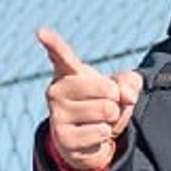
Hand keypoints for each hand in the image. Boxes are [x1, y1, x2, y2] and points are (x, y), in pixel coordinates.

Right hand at [38, 27, 142, 170]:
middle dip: (116, 100)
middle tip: (105, 105)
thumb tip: (127, 96)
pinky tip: (93, 136)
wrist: (89, 139)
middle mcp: (56, 91)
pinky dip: (105, 135)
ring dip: (112, 120)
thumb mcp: (120, 87)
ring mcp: (57, 114)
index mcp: (68, 72)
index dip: (52, 42)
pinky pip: (101, 132)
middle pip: (107, 90)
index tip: (40, 32)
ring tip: (99, 121)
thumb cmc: (103, 104)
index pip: (61, 55)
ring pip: (107, 111)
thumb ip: (129, 82)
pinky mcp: (63, 138)